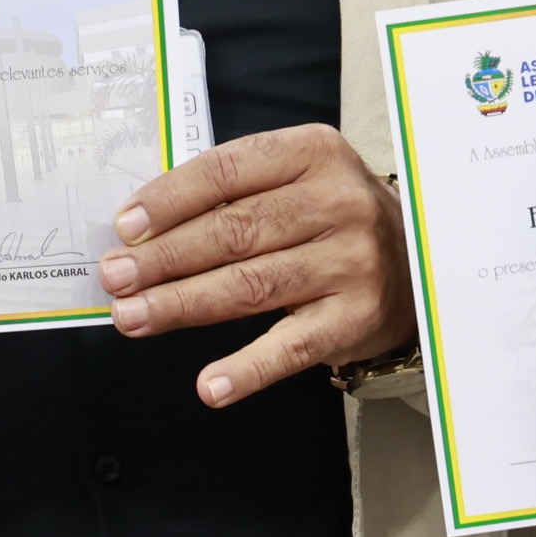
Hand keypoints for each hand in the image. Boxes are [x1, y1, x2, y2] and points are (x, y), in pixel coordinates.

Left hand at [96, 123, 415, 406]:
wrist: (420, 259)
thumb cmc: (333, 214)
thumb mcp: (298, 177)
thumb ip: (234, 191)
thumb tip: (145, 228)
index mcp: (314, 152)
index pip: (227, 171)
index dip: (169, 200)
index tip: (125, 228)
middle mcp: (337, 203)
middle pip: (233, 232)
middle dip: (163, 259)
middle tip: (114, 279)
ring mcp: (351, 263)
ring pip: (250, 286)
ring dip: (181, 305)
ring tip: (132, 317)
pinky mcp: (356, 319)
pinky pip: (291, 347)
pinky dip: (247, 369)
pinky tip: (208, 384)